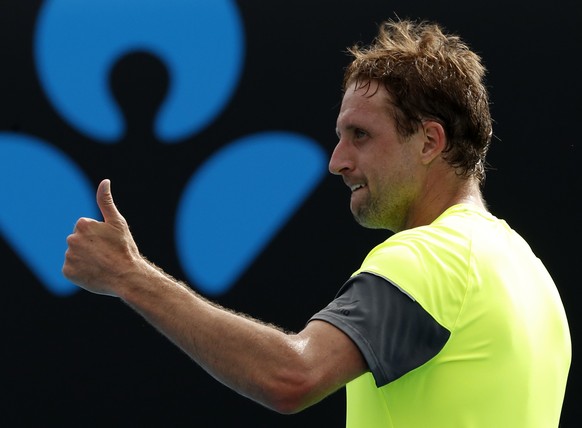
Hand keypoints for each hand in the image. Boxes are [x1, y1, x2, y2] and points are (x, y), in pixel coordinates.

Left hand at [63, 179, 140, 295]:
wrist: (126, 276)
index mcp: (82, 224)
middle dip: (90, 247)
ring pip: (75, 256)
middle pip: (79, 242)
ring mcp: (69, 256)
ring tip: (101, 265)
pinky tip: (94, 273)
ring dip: (85, 259)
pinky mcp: (67, 272)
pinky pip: (72, 270)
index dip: (99, 237)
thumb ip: (106, 201)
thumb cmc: (124, 248)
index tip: (109, 243)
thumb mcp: (117, 222)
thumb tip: (105, 181)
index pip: (85, 229)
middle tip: (106, 255)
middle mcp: (72, 238)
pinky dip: (81, 272)